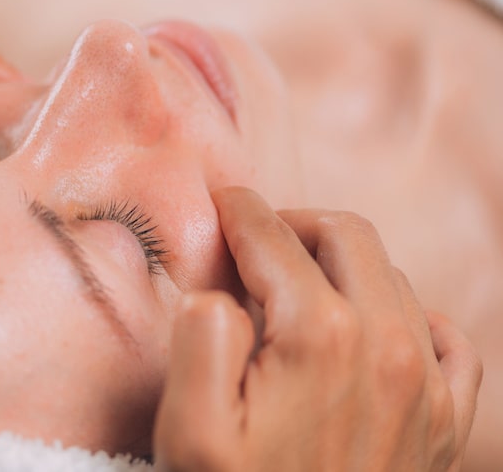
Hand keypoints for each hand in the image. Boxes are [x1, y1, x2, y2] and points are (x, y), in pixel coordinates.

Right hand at [153, 187, 481, 470]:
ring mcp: (426, 380)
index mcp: (320, 335)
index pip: (274, 237)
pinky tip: (371, 327)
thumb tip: (220, 288)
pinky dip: (407, 313)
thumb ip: (200, 341)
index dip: (239, 211)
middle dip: (293, 221)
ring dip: (340, 262)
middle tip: (255, 240)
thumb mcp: (190, 432)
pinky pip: (445, 335)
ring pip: (391, 274)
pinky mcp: (444, 415)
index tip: (221, 202)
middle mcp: (387, 344)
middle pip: (345, 234)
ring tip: (295, 284)